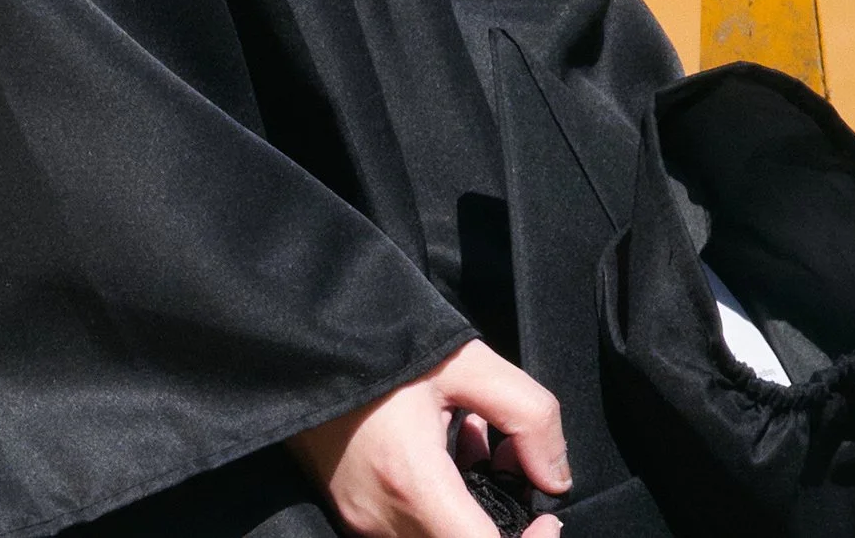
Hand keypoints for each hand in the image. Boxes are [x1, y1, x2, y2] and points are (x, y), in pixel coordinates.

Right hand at [291, 339, 569, 537]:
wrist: (300, 335)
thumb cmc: (376, 341)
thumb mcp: (463, 360)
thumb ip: (526, 413)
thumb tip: (554, 475)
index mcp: (412, 483)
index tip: (546, 517)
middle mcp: (381, 519)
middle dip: (499, 523)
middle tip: (512, 470)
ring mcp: (360, 520)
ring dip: (468, 512)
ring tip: (474, 448)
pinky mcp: (348, 510)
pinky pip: (406, 528)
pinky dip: (437, 505)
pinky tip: (442, 452)